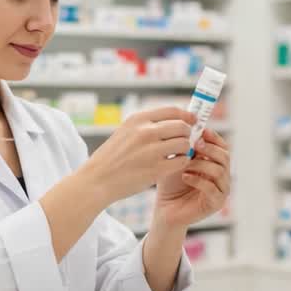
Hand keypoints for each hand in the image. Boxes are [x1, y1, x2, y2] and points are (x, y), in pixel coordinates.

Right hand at [78, 107, 193, 204]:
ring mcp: (151, 150)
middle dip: (186, 135)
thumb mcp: (125, 132)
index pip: (173, 111)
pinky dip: (181, 163)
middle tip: (183, 142)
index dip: (187, 115)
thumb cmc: (112, 157)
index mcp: (138, 119)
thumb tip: (177, 121)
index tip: (193, 121)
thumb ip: (148, 125)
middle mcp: (145, 132)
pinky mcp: (156, 169)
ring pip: (184, 144)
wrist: (97, 179)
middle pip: (182, 127)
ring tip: (176, 155)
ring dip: (184, 150)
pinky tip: (172, 166)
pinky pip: (182, 161)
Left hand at [153, 128, 229, 228]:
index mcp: (215, 165)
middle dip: (209, 149)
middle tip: (195, 145)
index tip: (201, 130)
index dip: (214, 138)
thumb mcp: (177, 161)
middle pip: (225, 157)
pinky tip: (185, 177)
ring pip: (219, 171)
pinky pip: (212, 188)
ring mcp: (221, 191)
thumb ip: (184, 148)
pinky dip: (198, 180)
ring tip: (184, 165)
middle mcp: (222, 177)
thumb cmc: (171, 185)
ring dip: (200, 164)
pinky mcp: (216, 204)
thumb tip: (190, 129)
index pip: (222, 147)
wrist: (165, 209)